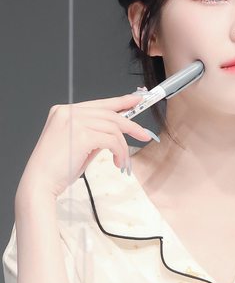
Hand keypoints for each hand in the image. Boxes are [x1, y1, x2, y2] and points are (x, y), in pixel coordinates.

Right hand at [16, 94, 152, 198]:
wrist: (41, 182)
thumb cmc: (57, 168)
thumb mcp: (78, 145)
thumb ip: (95, 134)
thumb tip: (116, 132)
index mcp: (64, 111)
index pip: (99, 104)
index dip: (121, 101)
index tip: (137, 100)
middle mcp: (68, 112)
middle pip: (109, 114)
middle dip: (131, 125)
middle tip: (145, 135)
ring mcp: (74, 121)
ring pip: (113, 128)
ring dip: (123, 146)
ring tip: (123, 161)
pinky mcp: (81, 135)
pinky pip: (111, 140)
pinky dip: (120, 152)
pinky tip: (117, 162)